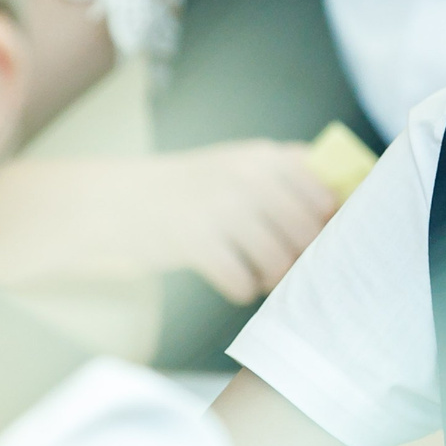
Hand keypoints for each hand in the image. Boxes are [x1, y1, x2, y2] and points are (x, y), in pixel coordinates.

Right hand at [0, 139, 337, 301]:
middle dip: (307, 258)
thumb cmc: (181, 192)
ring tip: (262, 276)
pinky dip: (242, 289)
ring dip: (276, 277)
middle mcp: (246, 176)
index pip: (327, 187)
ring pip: (282, 261)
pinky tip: (232, 281)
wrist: (106, 203)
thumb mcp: (233, 168)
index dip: (339, 220)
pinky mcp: (196, 242)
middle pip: (310, 231)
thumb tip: (339, 209)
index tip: (335, 238)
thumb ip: (281, 180)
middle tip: (292, 267)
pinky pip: (243, 282)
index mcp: (260, 156)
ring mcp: (221, 209)